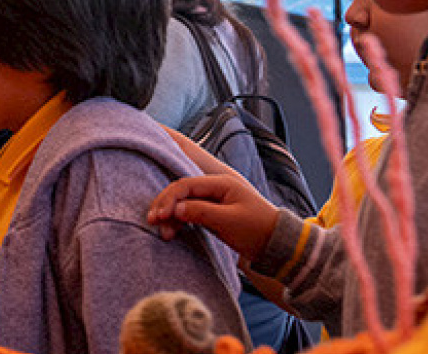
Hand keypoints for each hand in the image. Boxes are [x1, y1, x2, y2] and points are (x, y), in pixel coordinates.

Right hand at [146, 174, 279, 259]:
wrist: (274, 245)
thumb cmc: (257, 230)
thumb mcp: (230, 221)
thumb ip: (202, 212)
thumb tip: (176, 209)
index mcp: (222, 183)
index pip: (186, 185)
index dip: (170, 198)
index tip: (159, 215)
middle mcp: (214, 187)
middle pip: (180, 191)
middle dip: (164, 206)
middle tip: (152, 222)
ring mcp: (211, 199)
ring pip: (181, 203)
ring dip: (169, 216)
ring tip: (164, 233)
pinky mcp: (209, 212)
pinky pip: (186, 213)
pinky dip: (177, 222)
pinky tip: (171, 232)